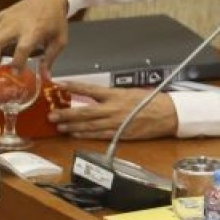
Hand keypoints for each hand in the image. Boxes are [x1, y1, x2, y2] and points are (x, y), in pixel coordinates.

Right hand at [0, 0, 69, 68]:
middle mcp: (16, 24)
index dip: (17, 62)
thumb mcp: (59, 39)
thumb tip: (45, 76)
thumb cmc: (55, 20)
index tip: (16, 73)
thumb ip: (50, 58)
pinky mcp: (0, 16)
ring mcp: (6, 19)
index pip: (22, 48)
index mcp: (34, 30)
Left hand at [50, 81, 177, 139]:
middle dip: (66, 113)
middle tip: (51, 114)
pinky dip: (85, 135)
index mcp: (115, 94)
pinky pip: (98, 135)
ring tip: (59, 126)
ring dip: (72, 126)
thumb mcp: (130, 92)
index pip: (89, 89)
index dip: (73, 87)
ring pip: (88, 126)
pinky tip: (75, 135)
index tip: (60, 85)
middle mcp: (112, 108)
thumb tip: (94, 96)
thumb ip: (112, 95)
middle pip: (83, 111)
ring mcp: (115, 123)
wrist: (167, 114)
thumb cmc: (152, 101)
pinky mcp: (119, 133)